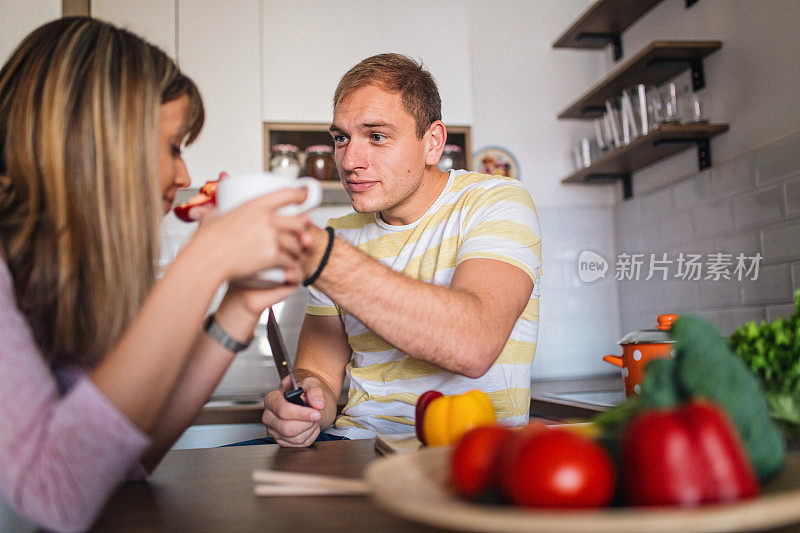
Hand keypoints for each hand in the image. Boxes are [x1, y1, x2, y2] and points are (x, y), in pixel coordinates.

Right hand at [185, 187, 313, 282]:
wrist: (205, 261)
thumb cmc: (205, 242)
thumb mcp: (213, 216)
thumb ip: (217, 207)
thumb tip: (214, 201)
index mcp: (254, 206)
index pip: (287, 194)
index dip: (300, 194)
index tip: (305, 197)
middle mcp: (265, 219)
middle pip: (298, 222)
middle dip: (303, 231)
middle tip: (303, 236)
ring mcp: (270, 237)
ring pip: (296, 243)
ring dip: (299, 251)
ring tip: (295, 256)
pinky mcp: (272, 256)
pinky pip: (290, 260)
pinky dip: (292, 267)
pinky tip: (290, 269)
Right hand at [262, 375, 326, 446]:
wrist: (305, 401)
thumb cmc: (304, 392)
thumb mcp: (310, 384)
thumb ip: (315, 391)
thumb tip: (318, 404)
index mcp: (272, 400)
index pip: (283, 410)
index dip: (301, 414)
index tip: (316, 414)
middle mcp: (269, 416)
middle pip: (287, 428)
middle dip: (307, 423)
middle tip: (315, 415)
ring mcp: (274, 431)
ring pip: (295, 438)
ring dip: (310, 429)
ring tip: (312, 419)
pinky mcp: (281, 441)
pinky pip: (299, 444)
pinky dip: (310, 436)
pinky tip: (309, 426)